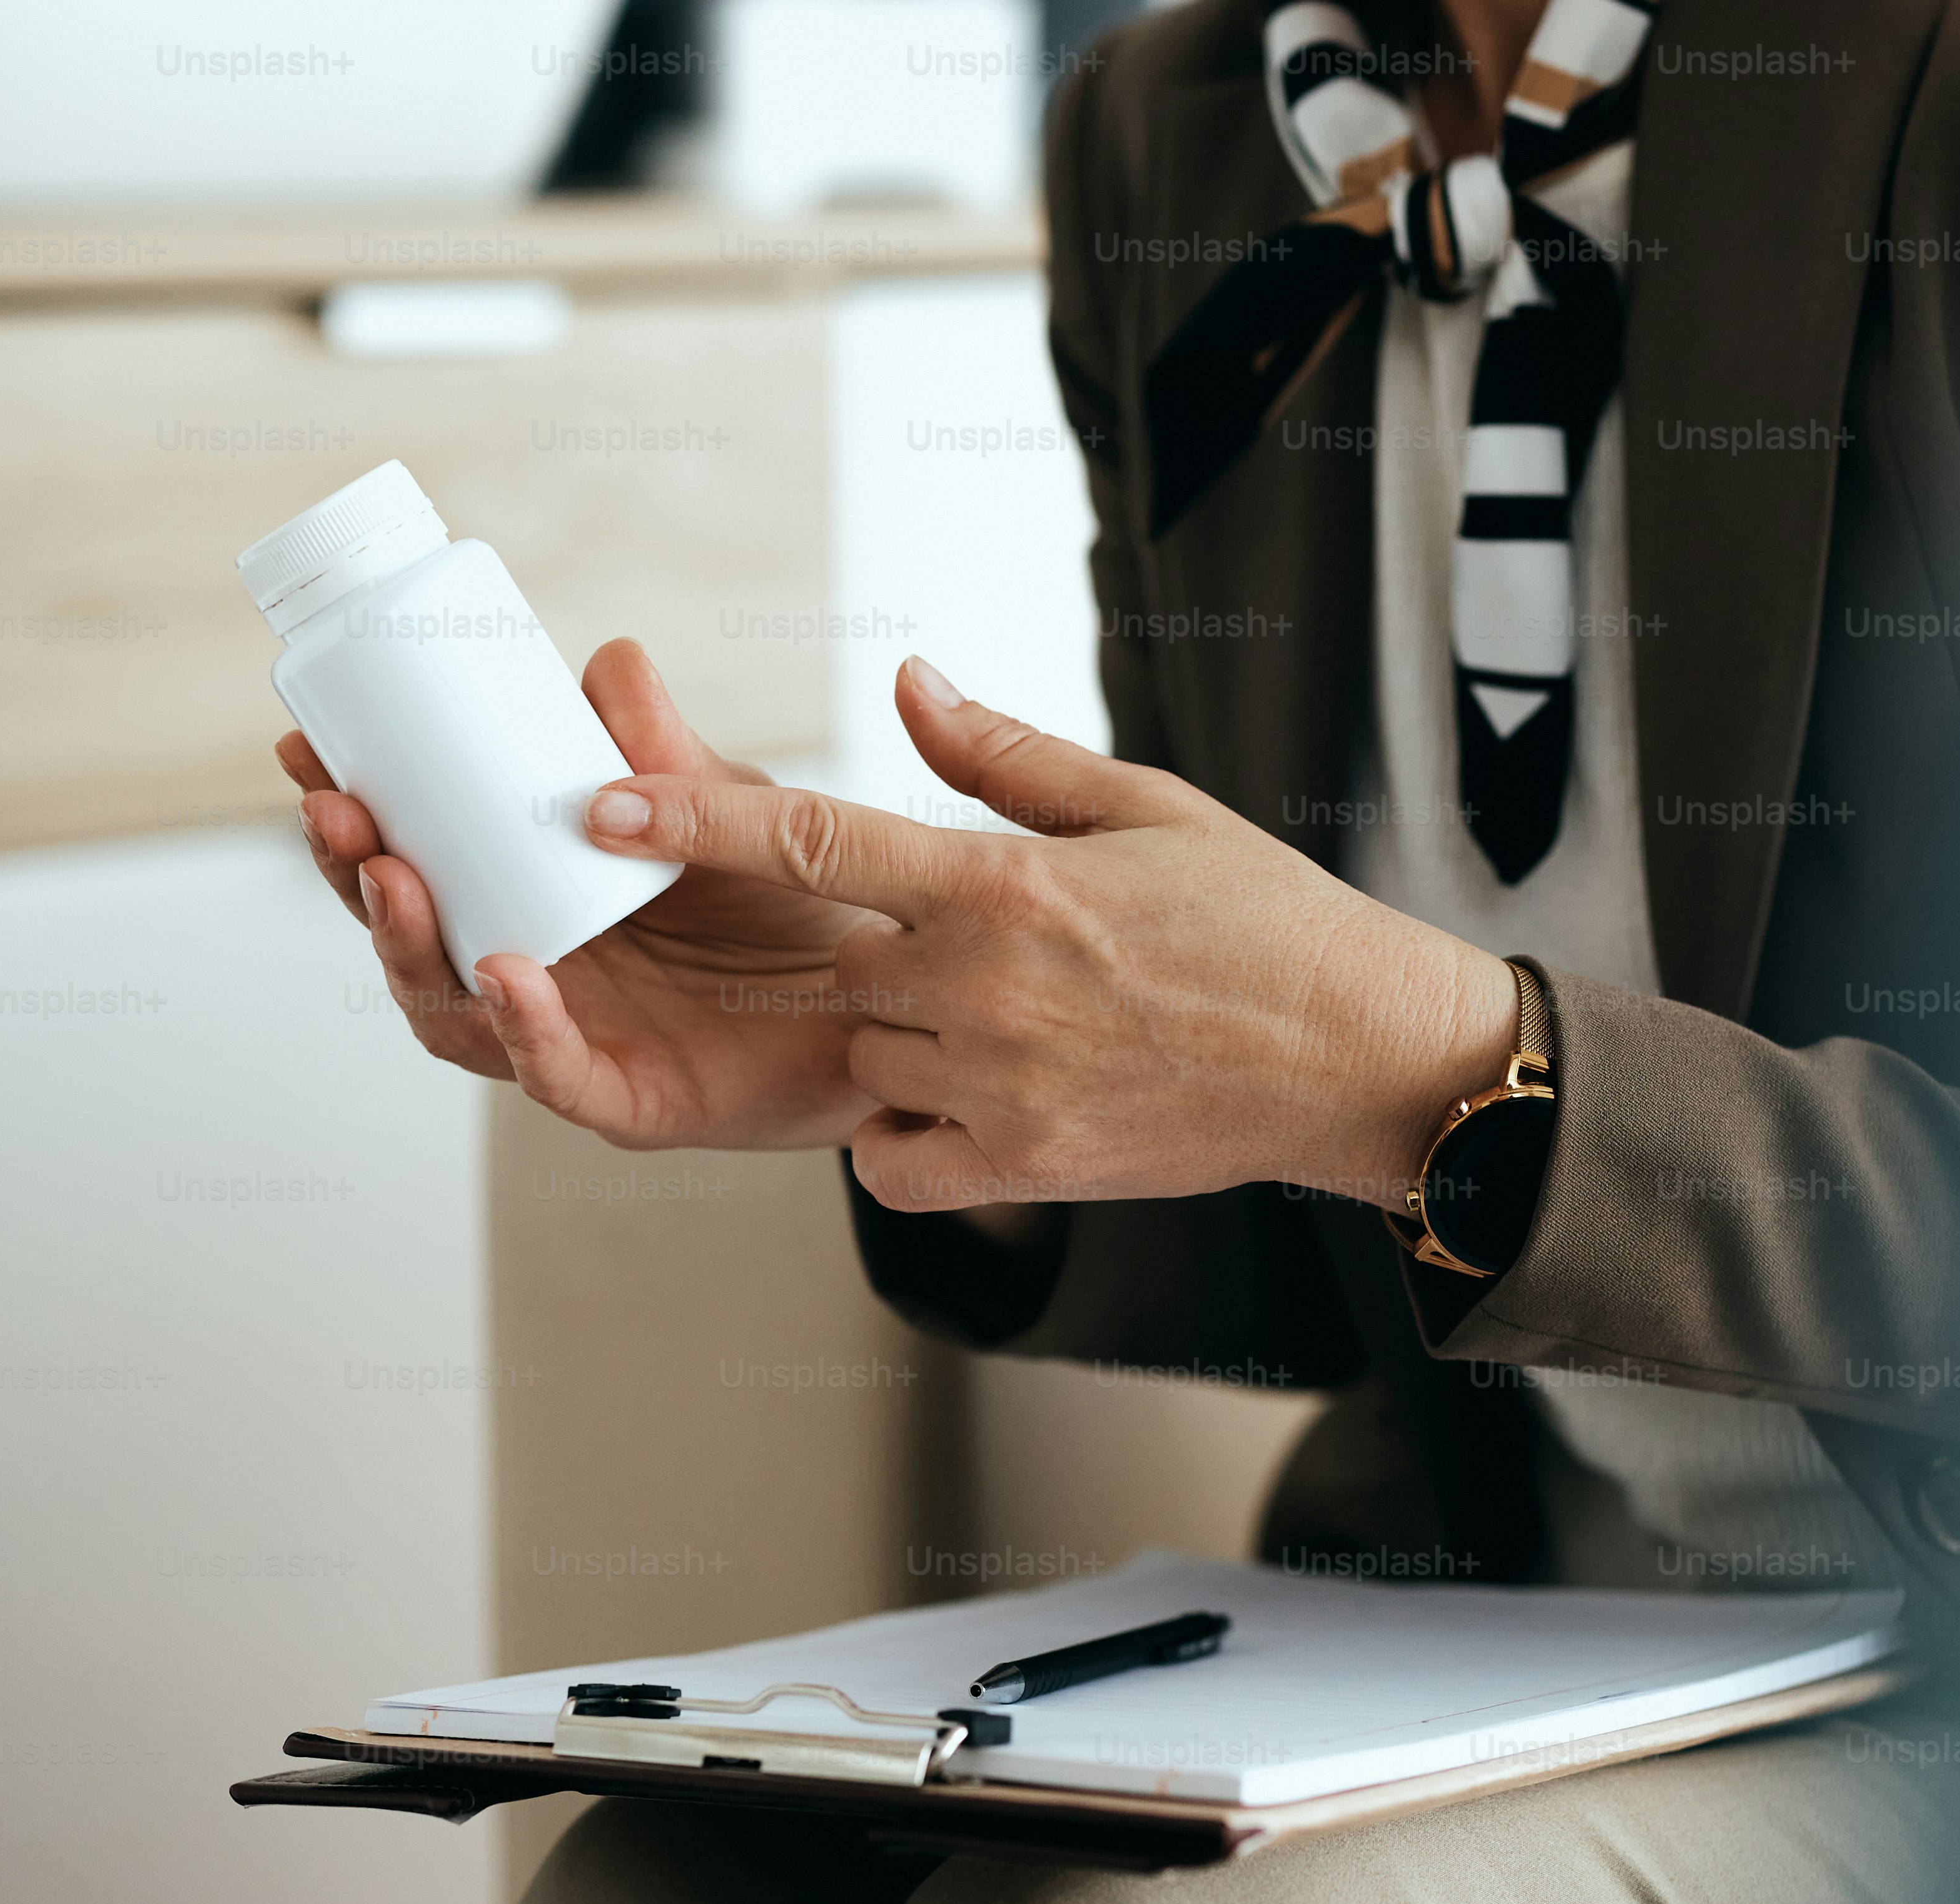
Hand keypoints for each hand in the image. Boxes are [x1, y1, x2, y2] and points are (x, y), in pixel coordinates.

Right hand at [283, 638, 887, 1150]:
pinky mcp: (629, 1103)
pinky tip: (509, 976)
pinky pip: (557, 1078)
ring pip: (457, 1016)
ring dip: (414, 949)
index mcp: (529, 901)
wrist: (890, 1003)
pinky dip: (526, 1031)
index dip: (353, 815)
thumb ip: (665, 750)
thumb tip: (607, 665)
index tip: (305, 748)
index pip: (414, 860)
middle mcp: (532, 975)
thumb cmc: (789, 906)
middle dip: (357, 876)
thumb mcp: (725, 806)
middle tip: (336, 813)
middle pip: (409, 940)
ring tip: (397, 882)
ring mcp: (572, 1042)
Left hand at [577, 659, 1519, 1212]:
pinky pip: (892, 1160)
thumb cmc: (1260, 921)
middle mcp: (984, 984)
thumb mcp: (1143, 806)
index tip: (601, 806)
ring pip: (867, 1058)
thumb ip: (1004, 757)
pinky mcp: (1023, 1165)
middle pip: (843, 966)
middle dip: (886, 959)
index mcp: (1003, 880)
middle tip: (989, 954)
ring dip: (905, 1043)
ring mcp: (1000, 1084)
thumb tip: (906, 682)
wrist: (1358, 1055)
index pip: (811, 833)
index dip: (690, 818)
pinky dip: (908, 1136)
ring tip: (1016, 1025)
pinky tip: (975, 1104)